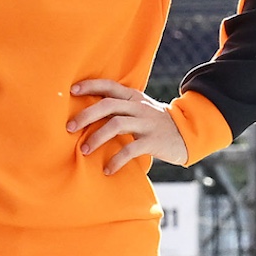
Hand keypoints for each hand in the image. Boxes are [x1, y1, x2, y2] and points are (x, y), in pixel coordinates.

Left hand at [66, 79, 188, 175]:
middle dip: (86, 115)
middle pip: (108, 105)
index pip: (109, 86)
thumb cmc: (153, 121)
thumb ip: (119, 106)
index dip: (90, 86)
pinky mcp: (153, 141)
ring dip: (97, 137)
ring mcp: (146, 123)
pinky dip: (116, 160)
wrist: (186, 134)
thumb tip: (86, 111)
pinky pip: (131, 149)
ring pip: (116, 125)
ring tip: (84, 150)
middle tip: (69, 127)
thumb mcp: (139, 107)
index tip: (71, 91)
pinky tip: (107, 169)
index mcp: (133, 96)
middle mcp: (138, 107)